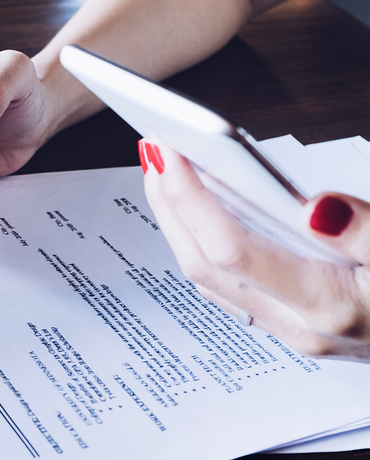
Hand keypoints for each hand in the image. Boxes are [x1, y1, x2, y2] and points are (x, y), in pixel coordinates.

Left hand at [140, 140, 369, 361]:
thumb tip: (316, 207)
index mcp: (329, 308)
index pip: (231, 249)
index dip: (191, 198)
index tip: (169, 151)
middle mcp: (300, 327)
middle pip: (203, 263)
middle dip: (168, 204)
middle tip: (151, 150)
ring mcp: (293, 330)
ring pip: (207, 277)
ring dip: (177, 222)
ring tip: (164, 172)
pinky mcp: (294, 323)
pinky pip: (227, 283)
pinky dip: (200, 241)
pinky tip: (199, 212)